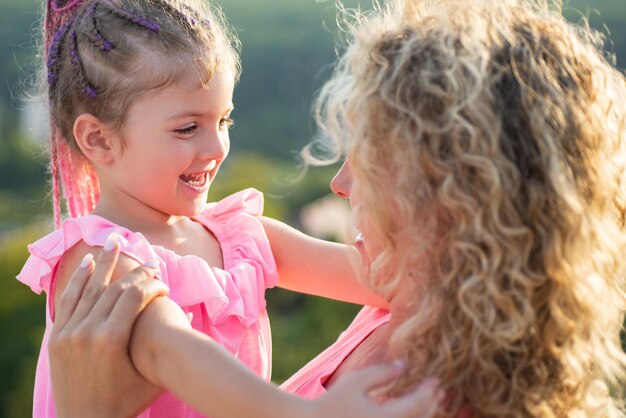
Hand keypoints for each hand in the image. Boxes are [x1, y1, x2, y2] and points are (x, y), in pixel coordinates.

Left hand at [49, 237, 168, 417]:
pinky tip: (87, 266)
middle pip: (114, 288)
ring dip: (102, 264)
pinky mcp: (58, 338)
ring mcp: (69, 333)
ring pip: (89, 289)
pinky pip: (70, 301)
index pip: (134, 295)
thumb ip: (166, 349)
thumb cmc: (127, 401)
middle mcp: (87, 332)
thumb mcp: (153, 377)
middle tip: (145, 256)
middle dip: (132, 270)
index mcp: (112, 339)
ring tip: (112, 243)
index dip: (151, 282)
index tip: (163, 278)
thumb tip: (188, 316)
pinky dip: (79, 281)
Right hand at [313, 363, 441, 417]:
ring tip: (431, 401)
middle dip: (431, 403)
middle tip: (439, 390)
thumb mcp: (356, 381)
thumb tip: (404, 366)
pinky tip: (413, 411)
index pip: (417, 404)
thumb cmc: (333, 402)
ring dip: (425, 414)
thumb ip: (381, 373)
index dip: (429, 391)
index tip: (435, 380)